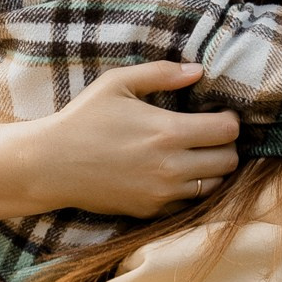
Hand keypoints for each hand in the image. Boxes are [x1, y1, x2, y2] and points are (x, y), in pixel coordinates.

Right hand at [26, 62, 240, 217]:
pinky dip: (191, 190)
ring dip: (213, 170)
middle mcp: (171, 167)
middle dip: (227, 145)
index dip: (230, 120)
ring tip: (198, 155)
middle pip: (229, 161)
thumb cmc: (83, 119)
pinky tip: (176, 174)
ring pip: (215, 185)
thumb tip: (198, 70)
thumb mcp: (117, 83)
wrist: (51, 164)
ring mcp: (162, 193)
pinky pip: (189, 203)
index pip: (227, 131)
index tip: (219, 114)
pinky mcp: (151, 211)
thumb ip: (161, 73)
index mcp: (168, 132)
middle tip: (211, 136)